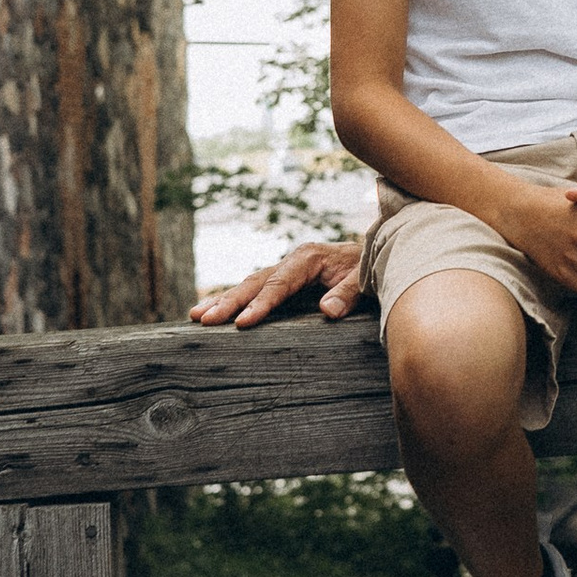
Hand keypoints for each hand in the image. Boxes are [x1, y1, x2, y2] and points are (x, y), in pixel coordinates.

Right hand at [188, 239, 365, 326]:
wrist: (380, 253)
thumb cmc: (372, 268)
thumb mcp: (366, 279)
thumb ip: (349, 293)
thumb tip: (328, 311)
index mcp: (308, 258)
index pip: (278, 284)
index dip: (260, 304)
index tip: (242, 323)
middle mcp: (292, 260)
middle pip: (255, 282)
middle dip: (228, 301)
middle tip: (203, 319)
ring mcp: (286, 269)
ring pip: (249, 284)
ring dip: (223, 300)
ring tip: (195, 315)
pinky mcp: (286, 280)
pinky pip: (257, 289)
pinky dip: (235, 299)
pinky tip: (214, 310)